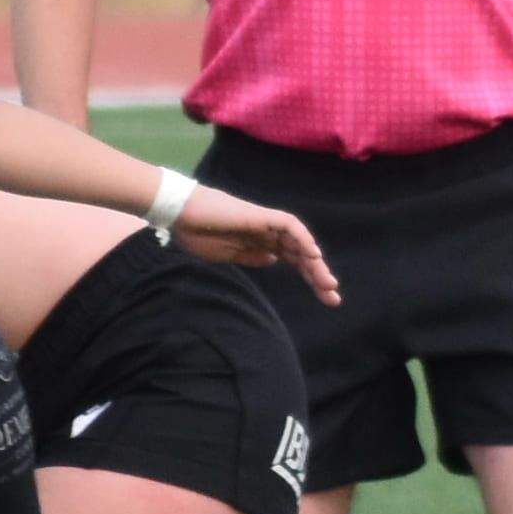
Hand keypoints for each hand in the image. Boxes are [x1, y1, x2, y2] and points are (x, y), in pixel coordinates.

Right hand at [171, 190, 344, 305]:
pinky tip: (312, 255)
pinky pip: (288, 225)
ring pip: (299, 242)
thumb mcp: (229, 255)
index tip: (326, 299)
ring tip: (327, 283)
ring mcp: (265, 224)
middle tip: (333, 299)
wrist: (179, 214)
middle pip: (301, 255)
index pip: (294, 261)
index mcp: (261, 244)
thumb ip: (253, 257)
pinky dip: (302, 238)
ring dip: (314, 262)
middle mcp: (268, 234)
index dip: (311, 278)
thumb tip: (274, 260)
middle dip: (318, 276)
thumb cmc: (198, 233)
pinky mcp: (260, 216)